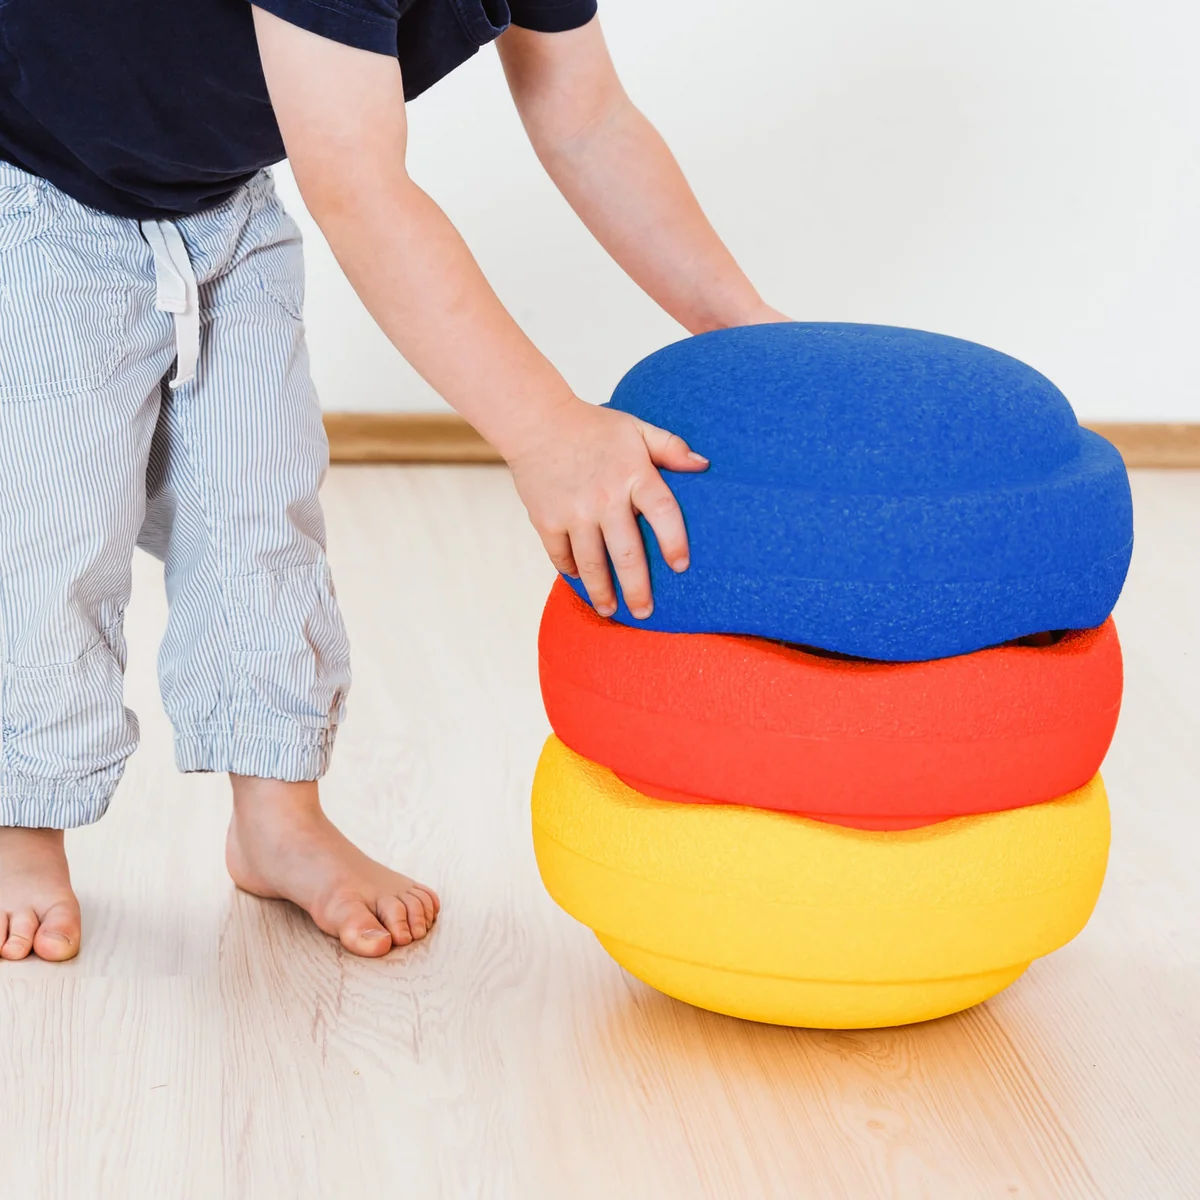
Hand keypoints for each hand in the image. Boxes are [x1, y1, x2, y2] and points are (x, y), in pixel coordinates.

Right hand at [507, 397, 708, 619]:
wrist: (536, 422)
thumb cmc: (592, 427)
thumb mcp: (636, 429)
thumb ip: (670, 448)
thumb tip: (704, 465)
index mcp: (634, 475)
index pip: (664, 514)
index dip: (674, 543)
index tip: (680, 567)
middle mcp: (605, 498)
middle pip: (627, 554)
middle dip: (638, 589)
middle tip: (645, 611)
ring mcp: (574, 512)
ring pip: (592, 564)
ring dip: (602, 592)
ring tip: (610, 610)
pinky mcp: (546, 520)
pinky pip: (561, 556)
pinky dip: (571, 571)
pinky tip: (580, 581)